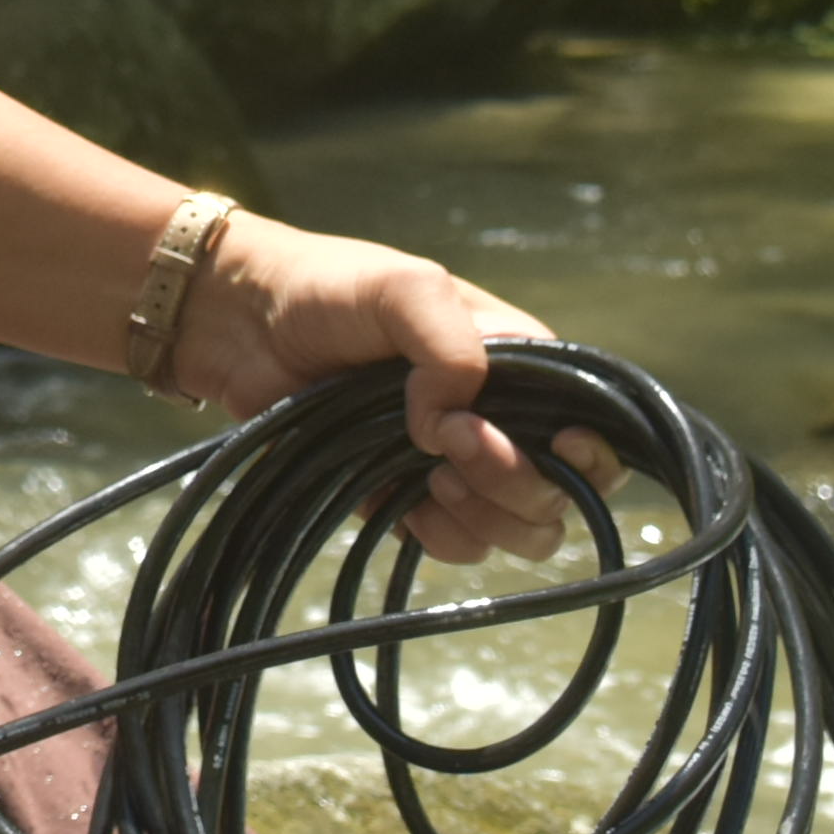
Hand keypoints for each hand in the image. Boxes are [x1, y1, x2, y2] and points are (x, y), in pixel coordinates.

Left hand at [157, 218, 578, 559]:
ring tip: (430, 476)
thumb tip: (457, 424)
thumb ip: (450, 347)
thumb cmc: (329, 289)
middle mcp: (501, 416)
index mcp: (520, 362)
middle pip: (564, 489)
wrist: (241, 324)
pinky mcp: (409, 499)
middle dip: (520, 483)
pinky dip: (445, 538)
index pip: (592, 421)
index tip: (555, 447)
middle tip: (451, 447)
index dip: (591, 452)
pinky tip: (407, 505)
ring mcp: (457, 462)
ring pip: (521, 527)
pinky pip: (460, 545)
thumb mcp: (405, 289)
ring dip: (486, 514)